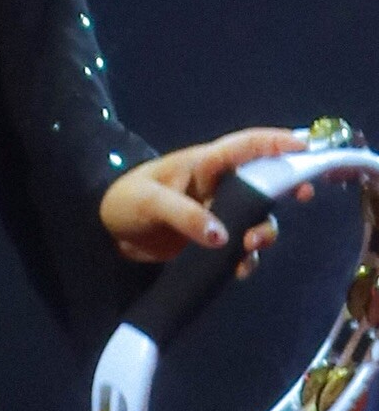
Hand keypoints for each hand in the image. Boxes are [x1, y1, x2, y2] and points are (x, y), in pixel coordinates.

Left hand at [99, 126, 306, 263]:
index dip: (275, 142)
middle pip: (262, 184)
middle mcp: (216, 187)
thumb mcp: (149, 202)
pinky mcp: (211, 242)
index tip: (304, 146)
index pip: (244, 147)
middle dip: (284, 189)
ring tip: (252, 245)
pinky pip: (240, 249)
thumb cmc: (124, 201)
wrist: (105, 233)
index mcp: (203, 164)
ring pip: (256, 219)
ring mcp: (216, 214)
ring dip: (263, 231)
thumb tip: (222, 235)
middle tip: (302, 196)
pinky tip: (239, 269)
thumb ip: (185, 215)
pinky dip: (245, 259)